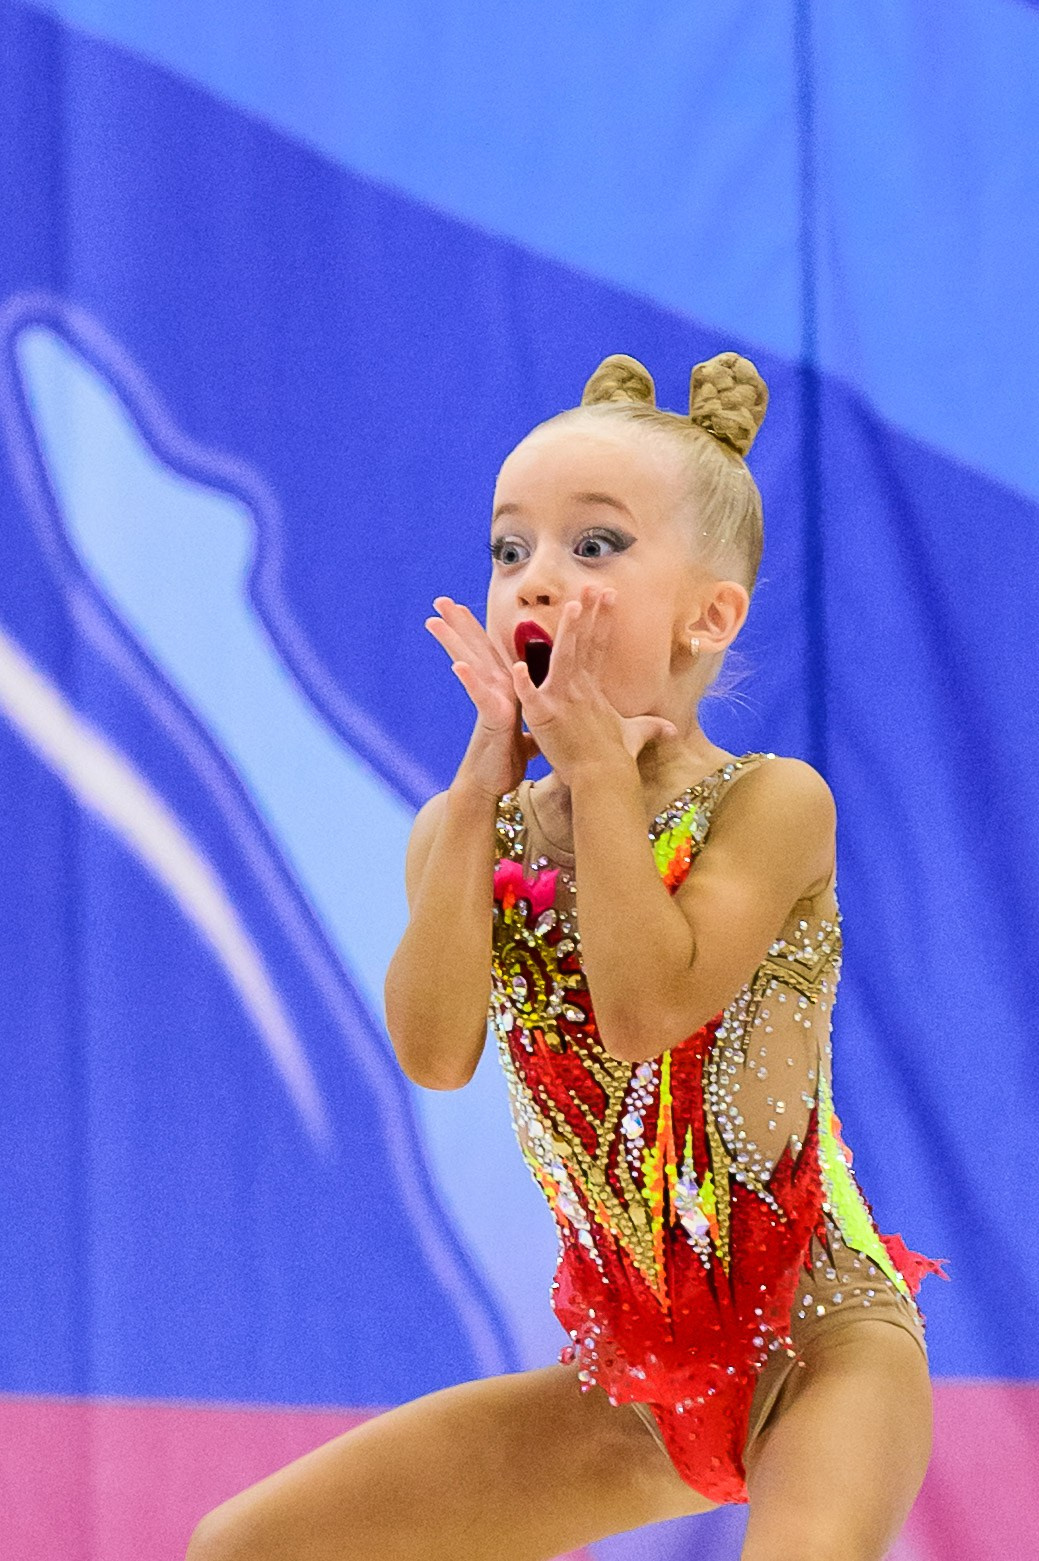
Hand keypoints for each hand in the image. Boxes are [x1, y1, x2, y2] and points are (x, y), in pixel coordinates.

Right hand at [425, 596, 539, 800]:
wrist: (492, 788)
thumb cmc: (505, 761)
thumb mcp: (523, 734)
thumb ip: (528, 720)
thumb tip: (537, 719)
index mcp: (504, 690)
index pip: (489, 652)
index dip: (476, 629)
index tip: (464, 606)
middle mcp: (493, 691)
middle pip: (475, 651)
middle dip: (458, 625)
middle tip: (440, 599)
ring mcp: (490, 703)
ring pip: (470, 665)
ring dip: (453, 643)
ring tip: (434, 620)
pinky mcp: (492, 720)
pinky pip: (480, 697)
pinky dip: (470, 680)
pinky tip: (458, 664)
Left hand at [509, 584, 677, 785]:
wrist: (604, 778)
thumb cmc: (616, 757)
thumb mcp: (634, 736)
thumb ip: (652, 727)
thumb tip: (673, 730)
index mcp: (592, 688)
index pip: (598, 646)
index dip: (602, 620)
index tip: (608, 595)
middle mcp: (578, 688)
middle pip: (583, 643)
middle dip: (588, 613)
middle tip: (592, 585)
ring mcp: (561, 700)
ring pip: (563, 659)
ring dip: (566, 632)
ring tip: (571, 606)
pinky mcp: (544, 718)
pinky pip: (530, 697)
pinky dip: (522, 684)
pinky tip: (516, 665)